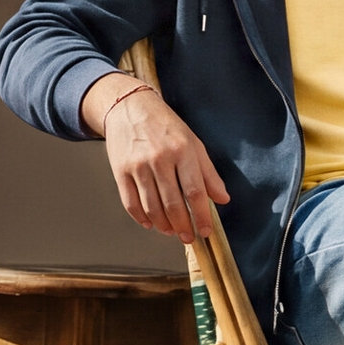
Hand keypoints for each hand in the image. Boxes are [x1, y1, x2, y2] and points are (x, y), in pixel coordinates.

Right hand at [83, 74, 229, 241]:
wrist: (129, 107)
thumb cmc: (165, 125)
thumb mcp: (193, 143)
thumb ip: (208, 173)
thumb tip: (223, 199)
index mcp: (182, 151)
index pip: (195, 192)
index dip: (202, 216)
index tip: (205, 231)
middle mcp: (160, 159)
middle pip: (173, 204)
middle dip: (182, 226)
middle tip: (188, 237)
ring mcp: (138, 166)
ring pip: (151, 207)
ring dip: (163, 225)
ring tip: (171, 231)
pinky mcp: (120, 171)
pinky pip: (130, 203)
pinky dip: (141, 218)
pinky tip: (150, 223)